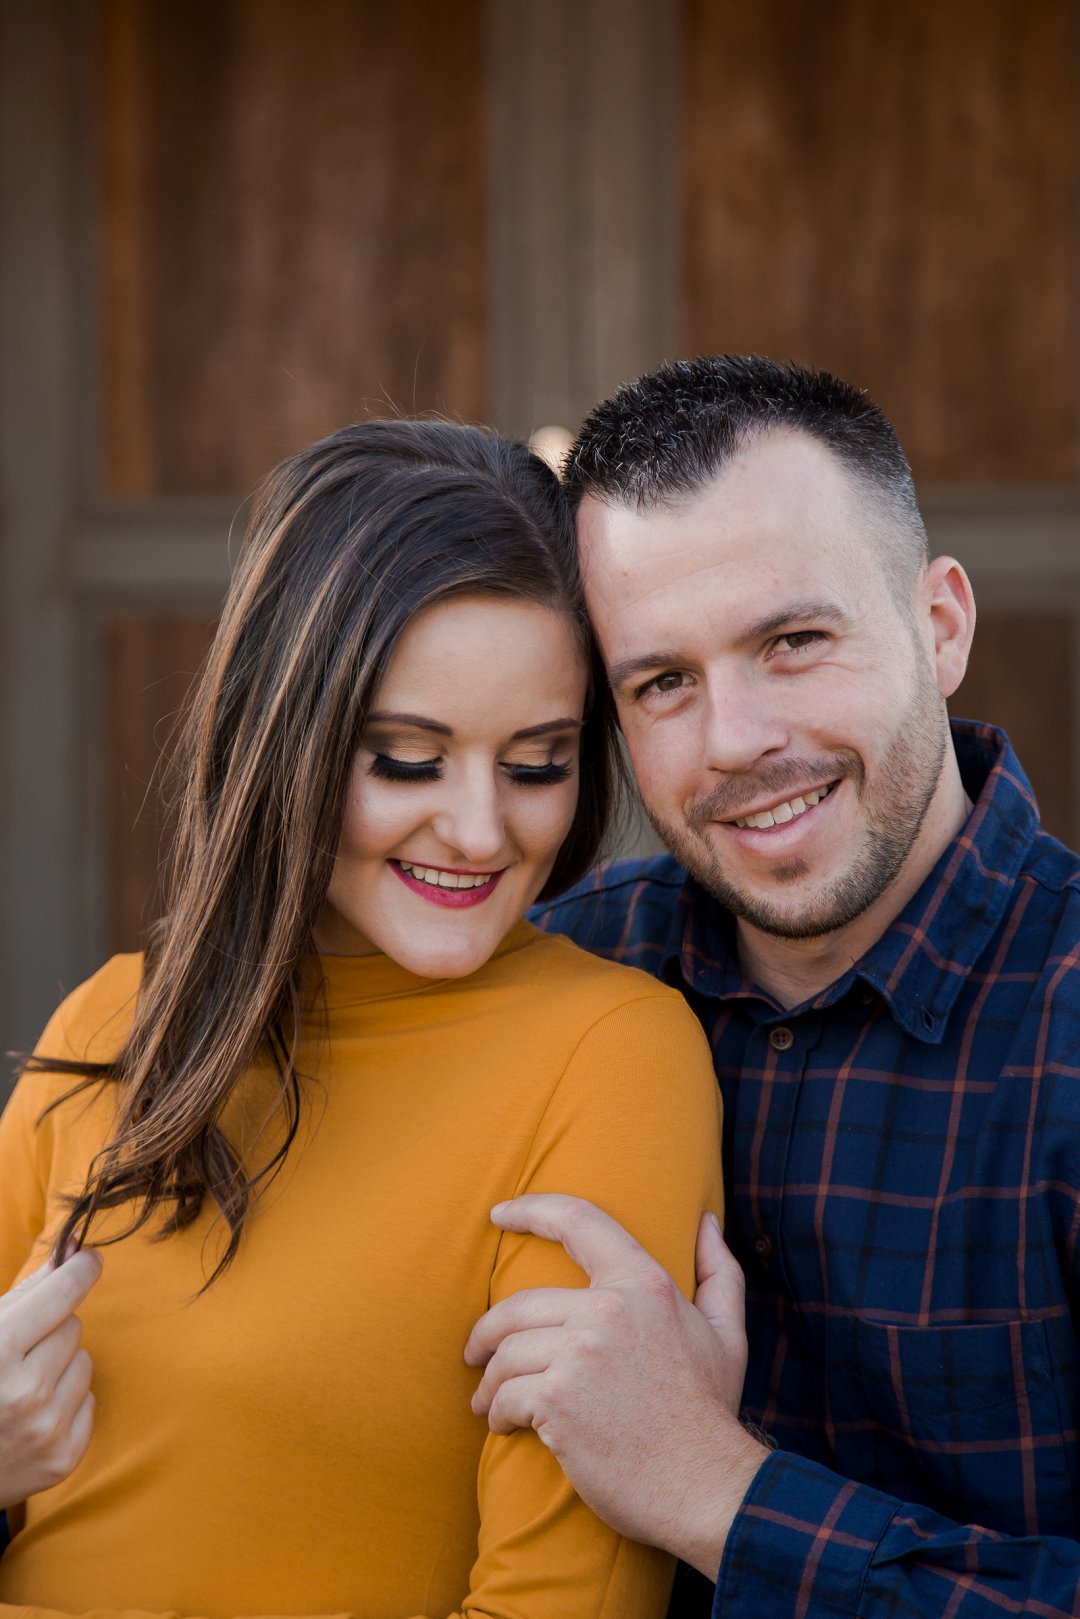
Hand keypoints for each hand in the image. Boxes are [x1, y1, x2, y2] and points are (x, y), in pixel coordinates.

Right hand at [0, 1248, 101, 1507]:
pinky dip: (67, 1403)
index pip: (62, 1294)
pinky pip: (89, 1401)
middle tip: (17, 1354)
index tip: (90, 1259)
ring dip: (60, 1367)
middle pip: (73, 1326)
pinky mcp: (62, 1458)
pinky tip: (31, 1417)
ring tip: (20, 1388)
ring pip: (84, 1361)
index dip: (79, 1270)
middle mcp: (25, 1392)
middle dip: (50, 1331)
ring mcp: (46, 1429)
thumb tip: (74, 1249)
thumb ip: (26, 1292)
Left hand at [464, 1195, 766, 1579]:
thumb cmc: (710, 1412)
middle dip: (487, 1332)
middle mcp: (609, 1309)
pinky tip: (503, 1426)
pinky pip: (506, 1394)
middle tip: (476, 1352)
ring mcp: (580, 1354)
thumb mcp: (726, 1334)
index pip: (578, 1221)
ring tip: (487, 1399)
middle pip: (518, 1305)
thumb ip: (718, 1272)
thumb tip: (707, 1221)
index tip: (500, 1212)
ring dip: (488, 1378)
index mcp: (644, 1284)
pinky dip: (497, 1412)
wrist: (705, 1487)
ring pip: (506, 1351)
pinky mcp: (558, 1400)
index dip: (531, 1209)